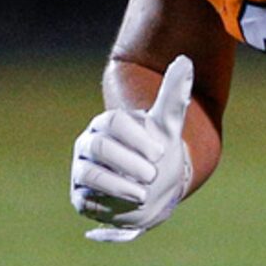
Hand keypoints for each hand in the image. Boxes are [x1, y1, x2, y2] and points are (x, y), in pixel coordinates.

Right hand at [70, 55, 194, 242]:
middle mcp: (88, 144)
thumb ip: (173, 96)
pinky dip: (108, 204)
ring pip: (90, 174)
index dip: (137, 138)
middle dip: (127, 161)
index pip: (114, 122)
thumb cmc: (156, 154)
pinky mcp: (80, 197)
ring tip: (142, 194)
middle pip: (99, 146)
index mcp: (107, 123)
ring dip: (118, 184)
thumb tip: (185, 60)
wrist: (152, 191)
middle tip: (153, 175)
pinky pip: (87, 200)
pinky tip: (128, 206)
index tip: (160, 152)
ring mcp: (82, 170)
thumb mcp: (167, 127)